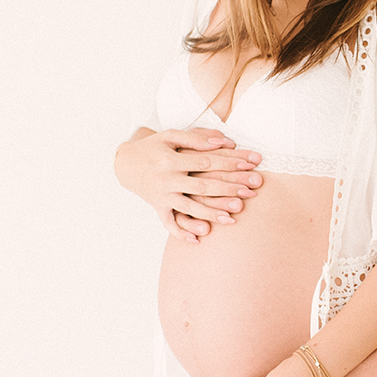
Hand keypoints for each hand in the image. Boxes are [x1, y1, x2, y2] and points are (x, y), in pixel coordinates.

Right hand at [113, 128, 263, 241]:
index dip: (228, 163)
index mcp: (171, 159)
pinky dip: (183, 233)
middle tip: (251, 192)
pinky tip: (200, 240)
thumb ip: (196, 137)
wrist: (125, 164)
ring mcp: (162, 196)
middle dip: (228, 190)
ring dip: (212, 214)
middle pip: (202, 187)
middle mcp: (166, 179)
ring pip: (190, 208)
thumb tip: (224, 141)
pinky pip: (170, 223)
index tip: (250, 164)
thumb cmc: (153, 147)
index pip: (205, 162)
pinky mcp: (158, 207)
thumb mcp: (170, 136)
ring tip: (233, 218)